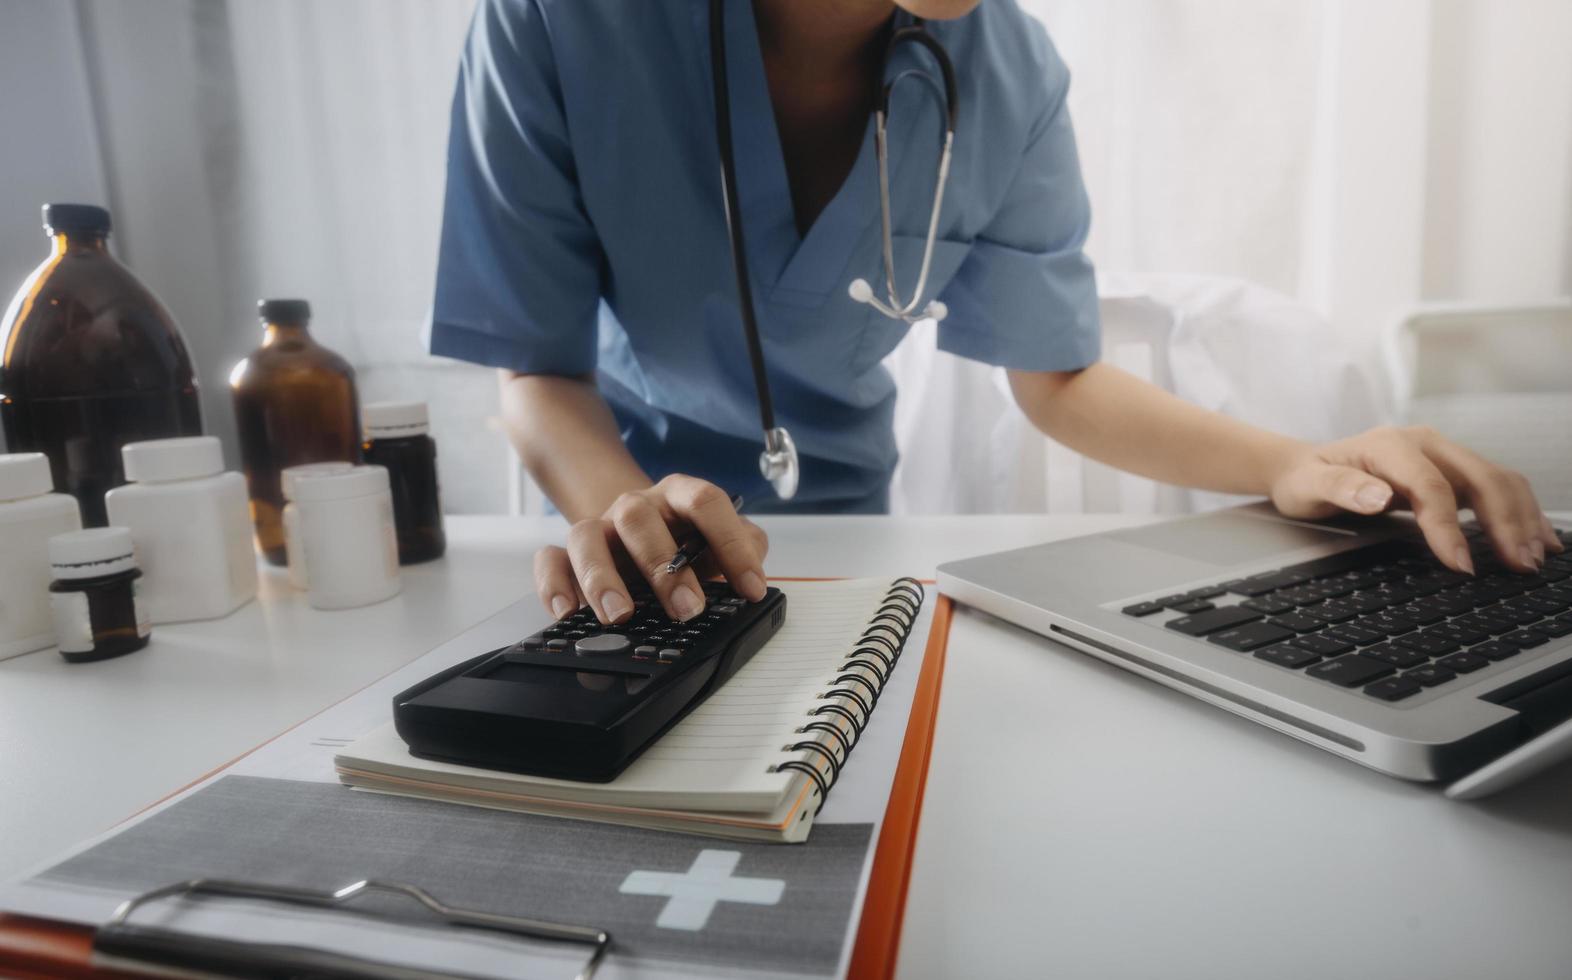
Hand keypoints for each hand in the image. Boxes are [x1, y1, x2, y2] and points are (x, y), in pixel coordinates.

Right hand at [533, 475, 769, 624]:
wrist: (641, 534)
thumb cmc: (687, 543)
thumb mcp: (720, 541)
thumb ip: (744, 549)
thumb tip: (753, 578)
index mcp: (679, 495)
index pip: (705, 502)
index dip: (731, 544)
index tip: (750, 589)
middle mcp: (636, 506)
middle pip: (640, 518)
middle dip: (664, 568)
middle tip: (687, 610)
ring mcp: (600, 528)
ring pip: (586, 535)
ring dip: (601, 576)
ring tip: (619, 615)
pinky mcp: (569, 554)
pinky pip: (550, 560)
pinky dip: (554, 584)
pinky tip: (568, 612)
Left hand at [1269, 425, 1561, 573]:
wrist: (1303, 466)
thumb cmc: (1305, 479)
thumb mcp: (1308, 486)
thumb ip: (1341, 488)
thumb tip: (1378, 497)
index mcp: (1391, 445)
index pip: (1432, 487)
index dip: (1450, 526)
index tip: (1462, 563)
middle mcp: (1425, 444)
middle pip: (1480, 478)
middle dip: (1505, 522)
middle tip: (1520, 565)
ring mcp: (1442, 455)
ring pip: (1497, 480)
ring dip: (1522, 517)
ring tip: (1535, 557)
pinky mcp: (1452, 471)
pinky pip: (1496, 487)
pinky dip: (1520, 511)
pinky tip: (1537, 538)